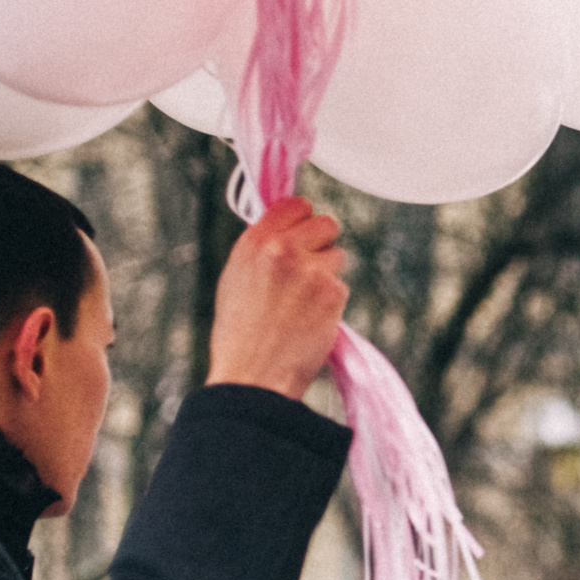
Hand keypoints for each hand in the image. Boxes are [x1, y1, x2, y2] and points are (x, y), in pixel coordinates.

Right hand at [206, 199, 348, 400]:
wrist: (253, 374)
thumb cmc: (240, 334)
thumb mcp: (237, 279)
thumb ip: (263, 251)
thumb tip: (287, 231)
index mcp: (254, 242)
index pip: (294, 204)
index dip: (303, 219)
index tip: (303, 231)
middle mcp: (282, 249)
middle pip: (326, 224)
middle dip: (322, 243)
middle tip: (310, 269)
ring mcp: (310, 270)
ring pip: (338, 255)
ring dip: (328, 274)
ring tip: (304, 302)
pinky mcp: (333, 292)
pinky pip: (342, 286)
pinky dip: (332, 302)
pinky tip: (311, 319)